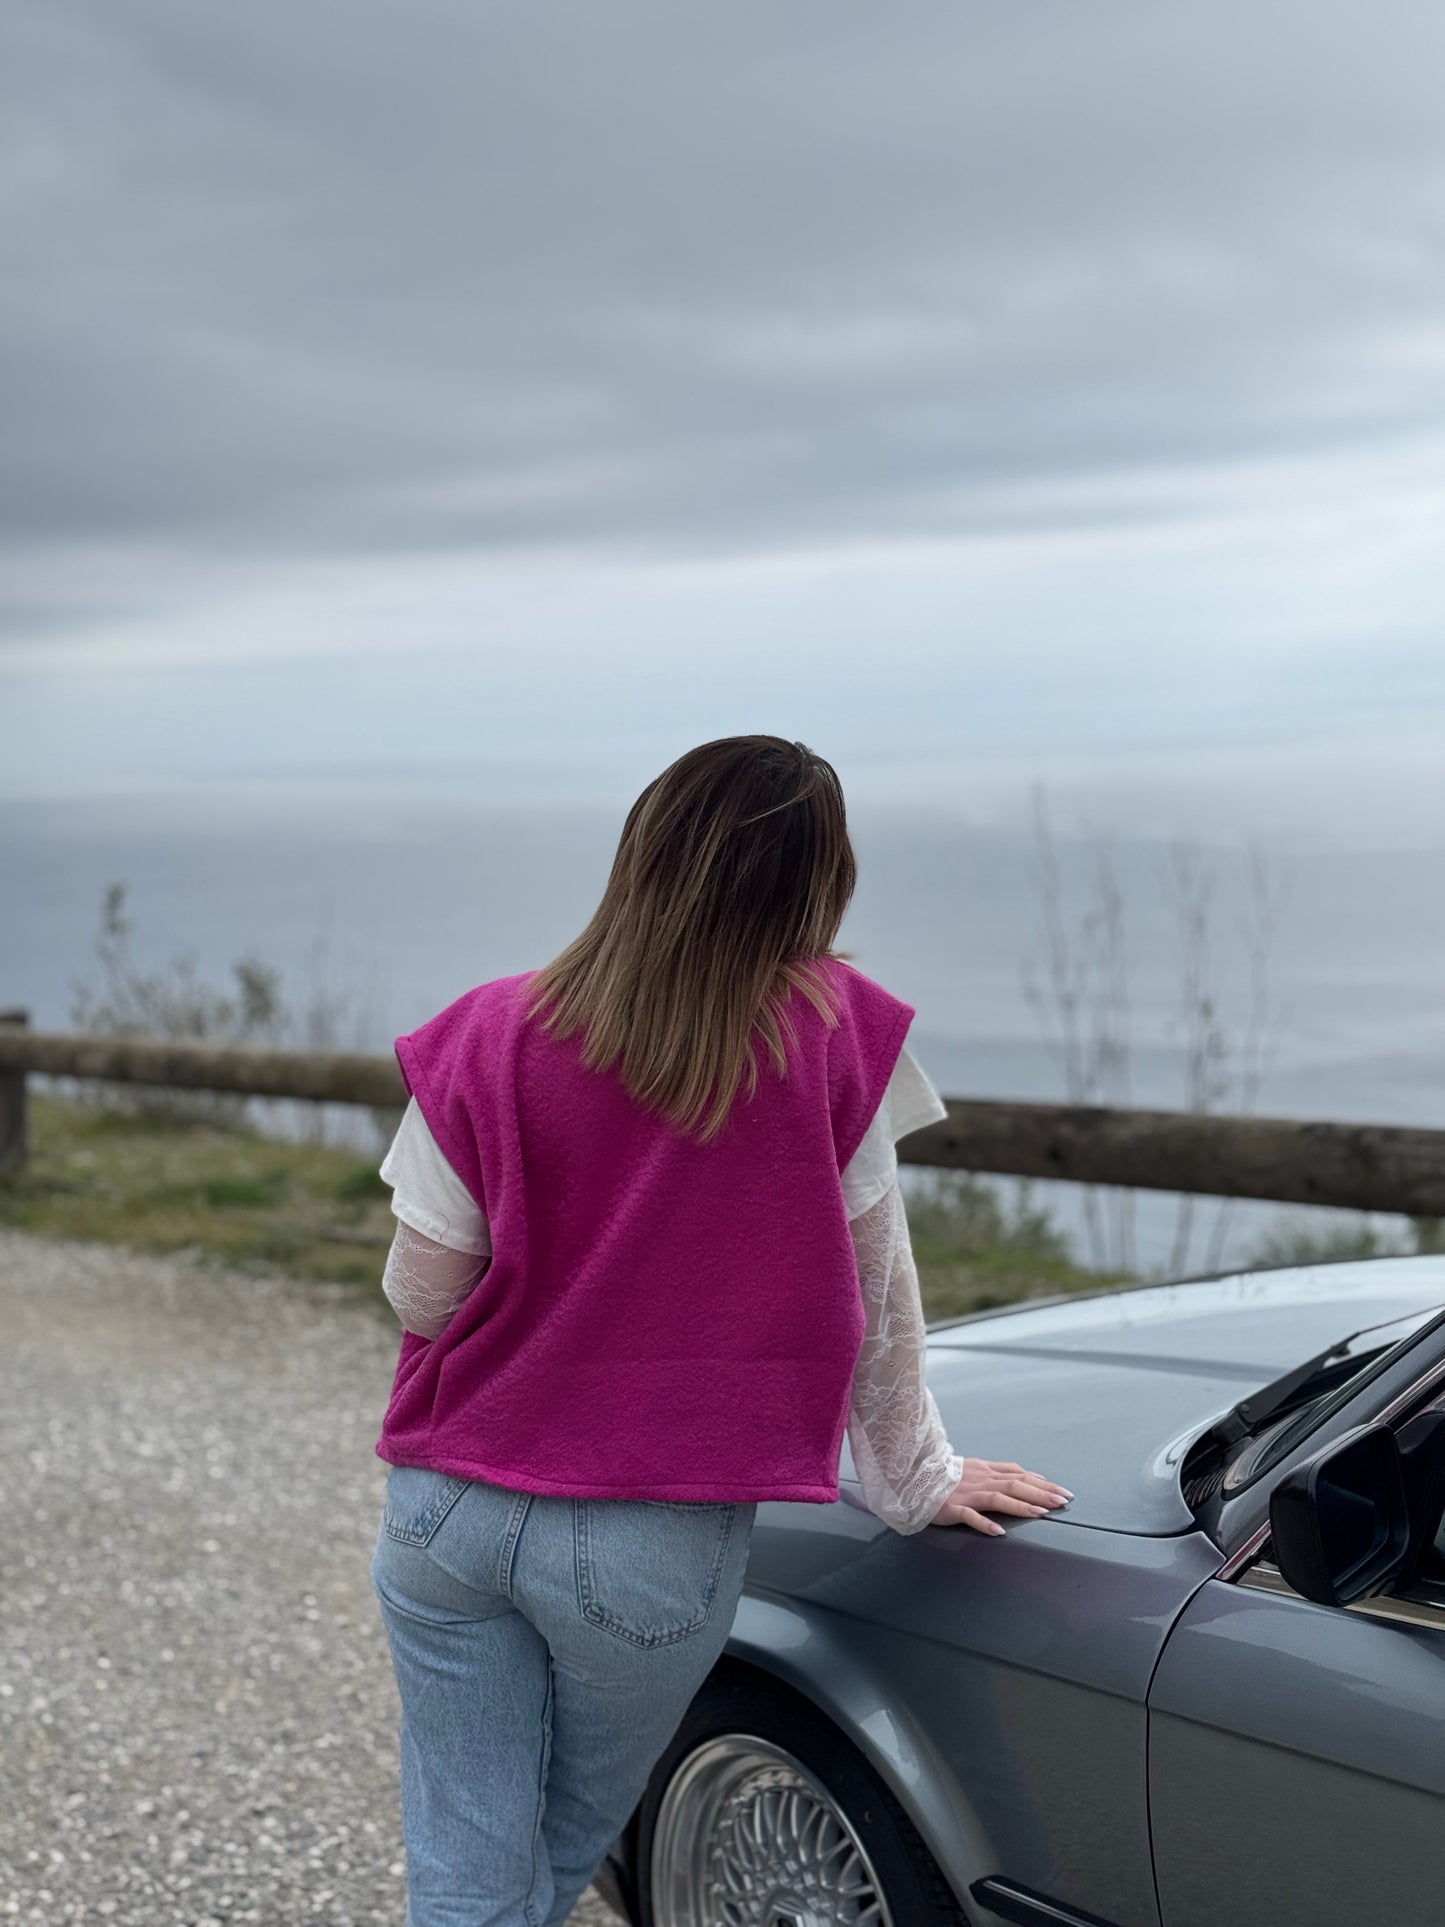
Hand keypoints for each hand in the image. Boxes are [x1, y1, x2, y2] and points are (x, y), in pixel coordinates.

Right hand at [929, 1457, 1072, 1533]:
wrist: (915, 1476)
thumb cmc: (949, 1475)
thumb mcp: (979, 1467)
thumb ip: (1004, 1472)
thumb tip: (1033, 1476)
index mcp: (988, 1471)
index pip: (1021, 1476)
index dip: (1044, 1484)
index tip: (1064, 1493)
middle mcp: (981, 1480)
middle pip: (1015, 1485)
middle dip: (1040, 1493)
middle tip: (1062, 1502)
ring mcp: (967, 1494)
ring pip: (997, 1498)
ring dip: (1020, 1506)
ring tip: (1040, 1513)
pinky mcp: (952, 1508)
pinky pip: (970, 1516)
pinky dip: (984, 1524)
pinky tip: (998, 1532)